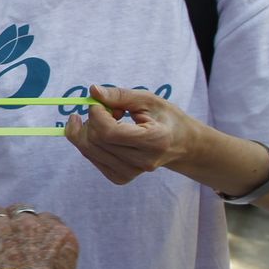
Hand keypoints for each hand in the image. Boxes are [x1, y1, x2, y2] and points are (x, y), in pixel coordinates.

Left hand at [0, 205, 78, 268]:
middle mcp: (31, 224)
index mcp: (58, 234)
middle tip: (5, 235)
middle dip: (12, 221)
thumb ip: (54, 259)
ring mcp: (3, 226)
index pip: (46, 219)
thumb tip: (44, 264)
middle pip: (18, 211)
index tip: (28, 237)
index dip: (35, 227)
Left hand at [63, 84, 198, 184]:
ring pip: (89, 150)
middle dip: (91, 119)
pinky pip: (92, 158)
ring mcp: (132, 173)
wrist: (181, 144)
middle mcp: (143, 161)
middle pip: (96, 141)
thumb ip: (120, 95)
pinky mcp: (121, 178)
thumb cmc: (166, 118)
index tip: (100, 102)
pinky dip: (89, 142)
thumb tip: (93, 90)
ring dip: (88, 130)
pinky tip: (101, 132)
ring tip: (106, 120)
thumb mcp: (149, 100)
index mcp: (155, 140)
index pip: (109, 132)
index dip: (97, 114)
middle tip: (105, 109)